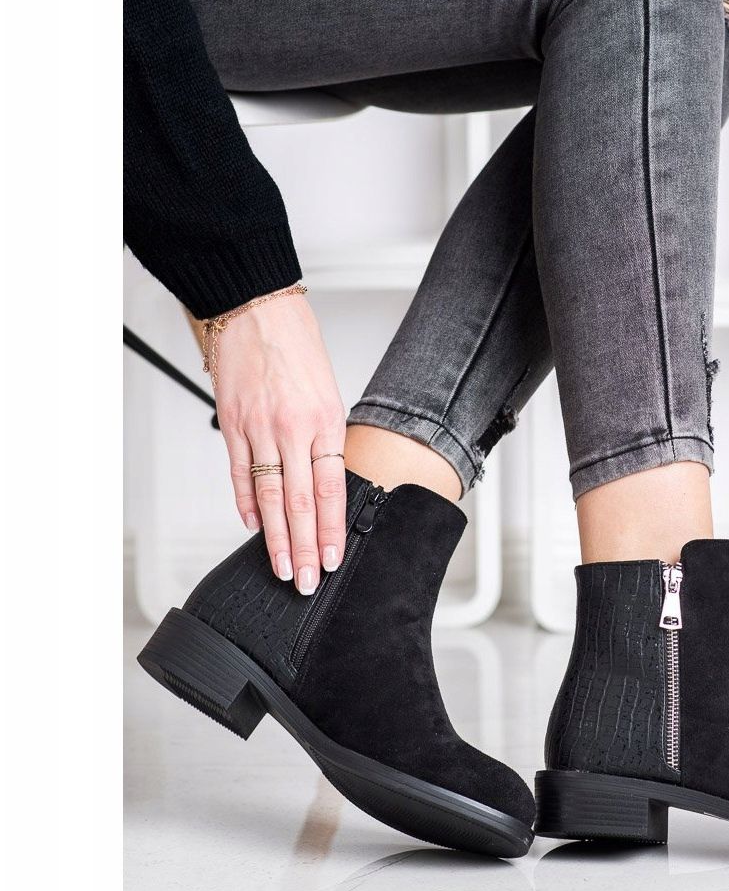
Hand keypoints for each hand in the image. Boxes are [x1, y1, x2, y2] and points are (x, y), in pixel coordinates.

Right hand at [211, 293, 345, 593]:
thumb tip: (326, 479)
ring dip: (275, 537)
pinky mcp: (232, 424)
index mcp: (325, 421)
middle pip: (300, 501)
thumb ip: (326, 437)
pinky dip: (246, 502)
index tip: (333, 558)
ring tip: (282, 566)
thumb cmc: (298, 347)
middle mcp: (292, 428)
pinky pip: (240, 472)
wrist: (257, 311)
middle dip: (304, 546)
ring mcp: (259, 428)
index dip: (331, 528)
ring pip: (269, 495)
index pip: (331, 488)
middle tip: (306, 580)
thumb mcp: (329, 391)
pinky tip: (252, 525)